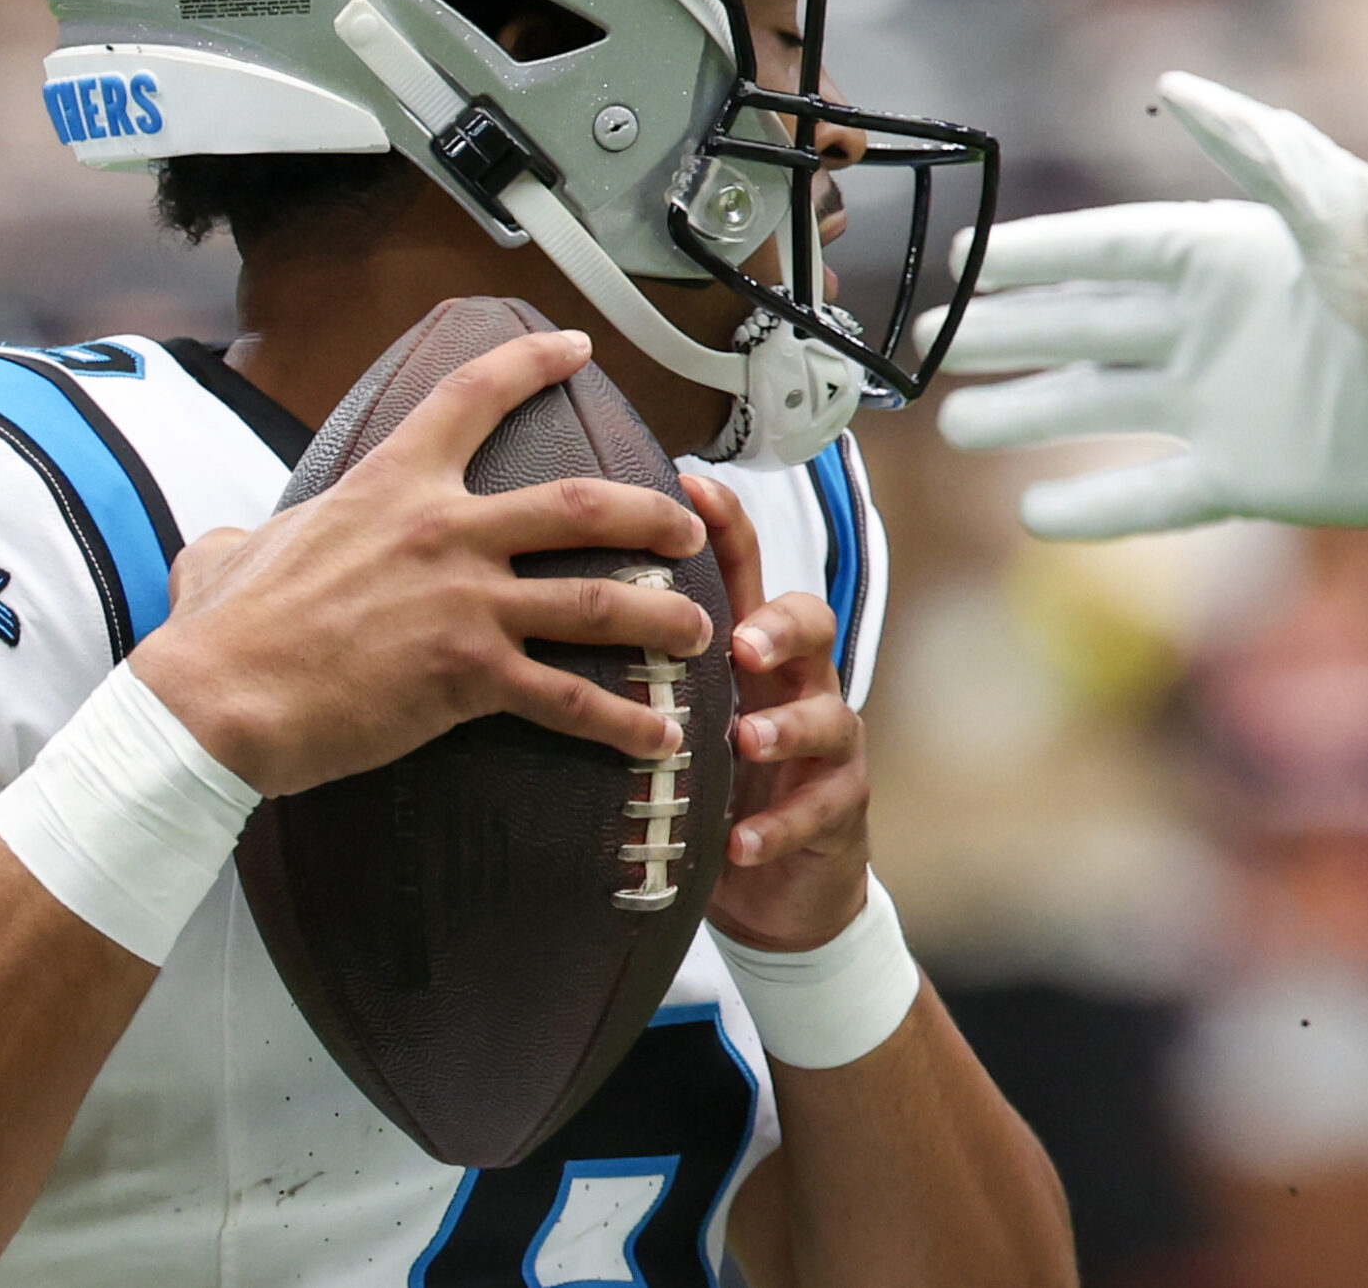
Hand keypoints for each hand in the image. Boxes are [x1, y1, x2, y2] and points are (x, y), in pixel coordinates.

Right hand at [133, 330, 710, 795]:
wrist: (215, 702)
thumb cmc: (218, 632)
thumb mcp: (232, 552)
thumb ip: (253, 535)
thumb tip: (232, 543)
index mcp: (391, 485)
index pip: (471, 397)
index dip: (531, 364)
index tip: (577, 348)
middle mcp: (443, 531)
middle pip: (580, 505)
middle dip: (650, 514)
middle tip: (688, 526)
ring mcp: (464, 603)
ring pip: (599, 602)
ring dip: (663, 618)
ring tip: (700, 634)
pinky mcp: (469, 676)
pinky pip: (570, 699)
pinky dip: (623, 721)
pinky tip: (657, 736)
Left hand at [681, 474, 869, 951]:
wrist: (776, 880)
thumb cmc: (717, 777)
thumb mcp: (681, 712)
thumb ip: (634, 664)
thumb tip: (530, 611)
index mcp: (751, 645)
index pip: (744, 570)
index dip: (727, 526)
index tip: (691, 488)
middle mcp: (796, 680)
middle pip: (811, 621)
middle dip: (778, 626)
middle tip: (739, 642)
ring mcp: (827, 741)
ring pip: (828, 714)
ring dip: (785, 725)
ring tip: (745, 740)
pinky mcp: (838, 806)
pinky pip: (818, 809)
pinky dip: (776, 825)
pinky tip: (739, 842)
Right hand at [923, 71, 1367, 536]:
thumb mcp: (1331, 197)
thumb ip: (1252, 146)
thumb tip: (1173, 86)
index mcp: (1219, 258)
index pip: (1100, 253)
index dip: (1031, 257)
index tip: (965, 259)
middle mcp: (1207, 328)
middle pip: (1081, 327)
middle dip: (1004, 333)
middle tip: (930, 341)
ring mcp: (1220, 403)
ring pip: (1097, 407)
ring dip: (1025, 414)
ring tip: (955, 424)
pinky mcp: (1244, 473)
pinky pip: (1152, 493)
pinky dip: (1094, 507)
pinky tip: (1034, 514)